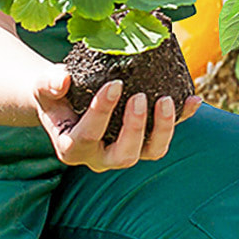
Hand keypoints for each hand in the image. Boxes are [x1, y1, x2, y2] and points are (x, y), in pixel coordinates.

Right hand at [32, 62, 200, 170]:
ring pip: (152, 152)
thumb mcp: (44, 87)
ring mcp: (127, 151)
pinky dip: (183, 118)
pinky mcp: (146, 141)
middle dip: (135, 128)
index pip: (88, 135)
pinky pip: (168, 134)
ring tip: (168, 100)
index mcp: (72, 148)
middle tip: (141, 97)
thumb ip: (48, 83)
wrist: (67, 100)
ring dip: (164, 129)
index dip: (101, 112)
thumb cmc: (55, 95)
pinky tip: (194, 99)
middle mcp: (101, 157)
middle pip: (124, 155)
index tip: (114, 85)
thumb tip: (61, 80)